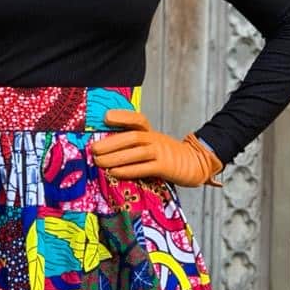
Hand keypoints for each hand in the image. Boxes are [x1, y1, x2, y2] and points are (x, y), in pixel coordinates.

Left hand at [90, 109, 223, 187]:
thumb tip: (105, 148)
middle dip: (111, 142)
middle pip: (132, 137)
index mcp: (150, 132)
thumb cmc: (166, 156)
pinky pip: (144, 168)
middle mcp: (155, 139)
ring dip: (115, 157)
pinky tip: (114, 172)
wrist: (195, 164)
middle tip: (94, 149)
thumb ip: (133, 145)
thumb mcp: (152, 144)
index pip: (137, 119)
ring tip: (99, 161)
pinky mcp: (165, 167)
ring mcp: (161, 152)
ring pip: (136, 152)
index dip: (122, 116)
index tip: (105, 117)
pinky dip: (128, 170)